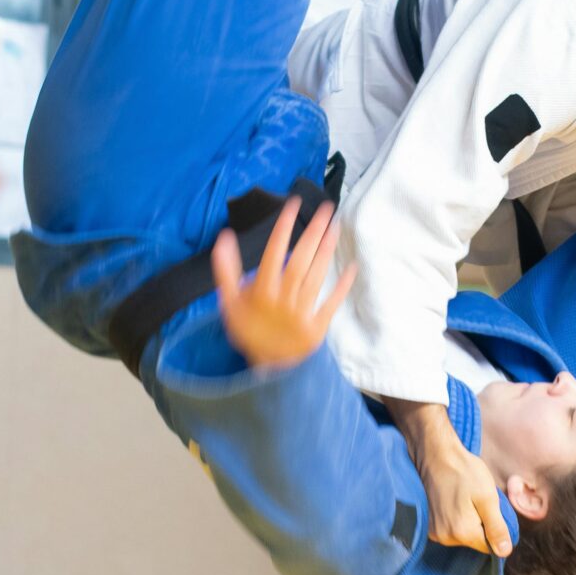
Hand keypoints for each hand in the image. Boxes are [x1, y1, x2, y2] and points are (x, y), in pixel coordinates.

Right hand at [210, 197, 355, 370]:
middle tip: (327, 209)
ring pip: (315, 277)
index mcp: (261, 291)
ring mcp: (301, 313)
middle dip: (314, 233)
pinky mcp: (317, 327)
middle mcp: (283, 299)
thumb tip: (224, 238)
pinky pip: (331, 303)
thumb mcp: (229, 303)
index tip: (293, 205)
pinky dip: (342, 286)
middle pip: (300, 260)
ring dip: (327, 251)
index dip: (284, 227)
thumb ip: (226, 271)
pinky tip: (351, 267)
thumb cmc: (248, 331)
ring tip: (336, 226)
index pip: (273, 252)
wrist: (265, 369)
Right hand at [417, 430, 508, 556]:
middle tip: (476, 501)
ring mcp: (434, 532)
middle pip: (474, 541)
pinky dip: (454, 519)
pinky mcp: (428, 525)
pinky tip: (452, 502)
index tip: (490, 509)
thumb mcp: (488, 497)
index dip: (496, 530)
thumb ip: (497, 527)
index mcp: (463, 533)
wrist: (435, 455)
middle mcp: (445, 538)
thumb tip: (505, 552)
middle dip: (480, 524)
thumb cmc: (464, 472)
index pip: (489, 547)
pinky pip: (449, 530)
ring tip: (463, 499)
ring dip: (467, 521)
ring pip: (462, 536)